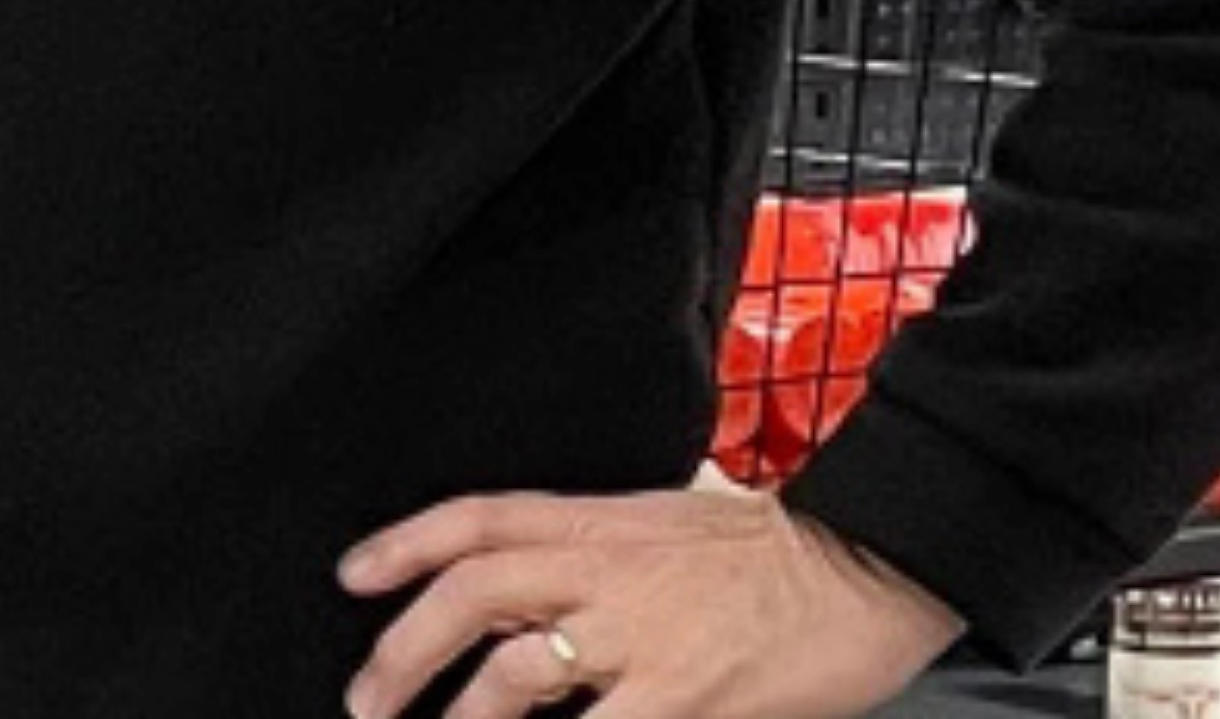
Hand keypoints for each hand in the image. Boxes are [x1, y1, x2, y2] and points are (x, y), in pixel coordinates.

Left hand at [340, 488, 963, 718]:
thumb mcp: (666, 528)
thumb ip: (597, 559)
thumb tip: (541, 604)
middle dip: (403, 651)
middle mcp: (603, 571)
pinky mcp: (684, 698)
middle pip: (471, 596)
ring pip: (514, 674)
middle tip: (366, 700)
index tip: (353, 575)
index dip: (403, 543)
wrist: (866, 564)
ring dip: (463, 718)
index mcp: (598, 522)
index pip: (476, 519)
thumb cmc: (772, 554)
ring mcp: (639, 637)